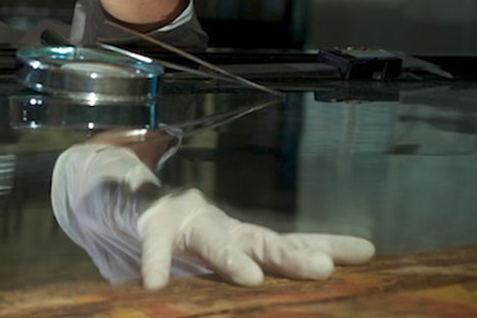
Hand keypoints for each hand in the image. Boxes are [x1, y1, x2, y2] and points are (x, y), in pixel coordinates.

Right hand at [52, 142, 373, 289]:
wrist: (109, 193)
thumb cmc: (169, 233)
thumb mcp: (208, 251)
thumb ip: (240, 260)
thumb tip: (291, 274)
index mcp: (236, 235)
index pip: (288, 240)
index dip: (326, 244)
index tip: (367, 251)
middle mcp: (217, 223)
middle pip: (261, 240)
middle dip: (291, 255)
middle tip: (320, 268)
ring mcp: (183, 219)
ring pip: (212, 238)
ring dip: (231, 257)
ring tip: (249, 277)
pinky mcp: (146, 220)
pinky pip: (152, 244)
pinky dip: (154, 260)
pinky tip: (153, 283)